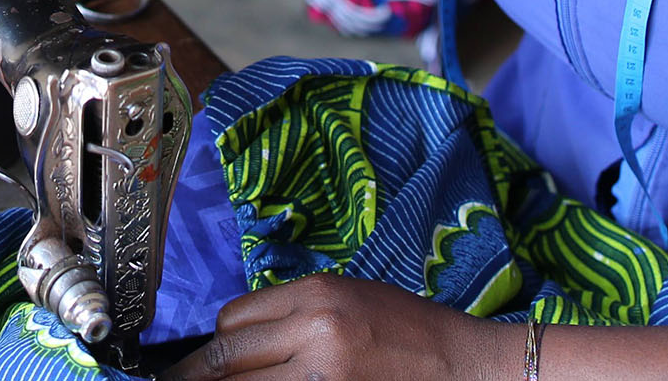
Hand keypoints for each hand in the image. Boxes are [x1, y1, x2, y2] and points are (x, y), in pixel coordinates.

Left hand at [160, 277, 506, 380]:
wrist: (468, 366)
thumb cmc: (413, 332)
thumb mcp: (351, 299)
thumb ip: (296, 314)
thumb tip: (241, 340)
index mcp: (317, 294)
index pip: (234, 319)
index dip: (216, 345)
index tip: (207, 362)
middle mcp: (315, 329)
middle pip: (228, 357)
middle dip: (200, 377)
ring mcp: (324, 372)